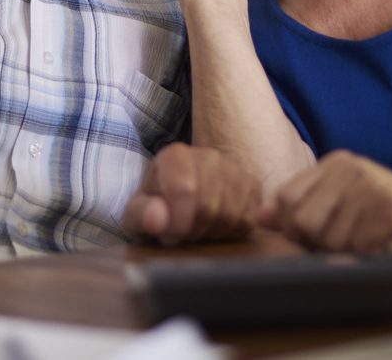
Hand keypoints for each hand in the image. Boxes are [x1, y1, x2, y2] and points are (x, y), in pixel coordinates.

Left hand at [123, 143, 258, 245]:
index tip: (167, 235)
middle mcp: (209, 155)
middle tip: (181, 234)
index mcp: (176, 155)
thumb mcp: (138, 212)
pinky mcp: (252, 186)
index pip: (183, 189)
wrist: (184, 197)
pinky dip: (229, 234)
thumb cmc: (158, 206)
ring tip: (196, 230)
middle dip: (192, 231)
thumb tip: (156, 220)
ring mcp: (234, 169)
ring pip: (229, 216)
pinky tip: (214, 228)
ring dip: (210, 234)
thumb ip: (141, 214)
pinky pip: (247, 221)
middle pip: (207, 207)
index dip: (176, 223)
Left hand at [255, 150, 391, 255]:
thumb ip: (302, 206)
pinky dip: (369, 257)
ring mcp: (372, 187)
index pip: (287, 197)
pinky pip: (360, 248)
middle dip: (317, 244)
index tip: (310, 237)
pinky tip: (385, 246)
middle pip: (304, 221)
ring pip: (331, 240)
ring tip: (369, 242)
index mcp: (335, 163)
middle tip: (344, 243)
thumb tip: (259, 217)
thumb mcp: (342, 203)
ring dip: (347, 253)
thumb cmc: (388, 214)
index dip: (291, 226)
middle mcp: (351, 168)